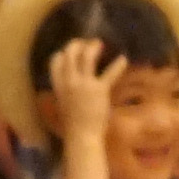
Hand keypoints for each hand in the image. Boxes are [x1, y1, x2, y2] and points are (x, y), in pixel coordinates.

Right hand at [44, 37, 122, 155]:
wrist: (82, 136)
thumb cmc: (74, 123)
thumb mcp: (64, 103)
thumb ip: (66, 89)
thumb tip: (73, 80)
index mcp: (58, 85)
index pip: (55, 61)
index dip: (62, 53)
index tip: (69, 51)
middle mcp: (69, 81)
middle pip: (69, 53)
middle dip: (77, 44)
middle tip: (85, 42)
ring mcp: (83, 84)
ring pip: (86, 57)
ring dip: (93, 47)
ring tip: (99, 44)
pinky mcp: (99, 89)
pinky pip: (110, 73)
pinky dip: (118, 65)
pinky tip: (123, 58)